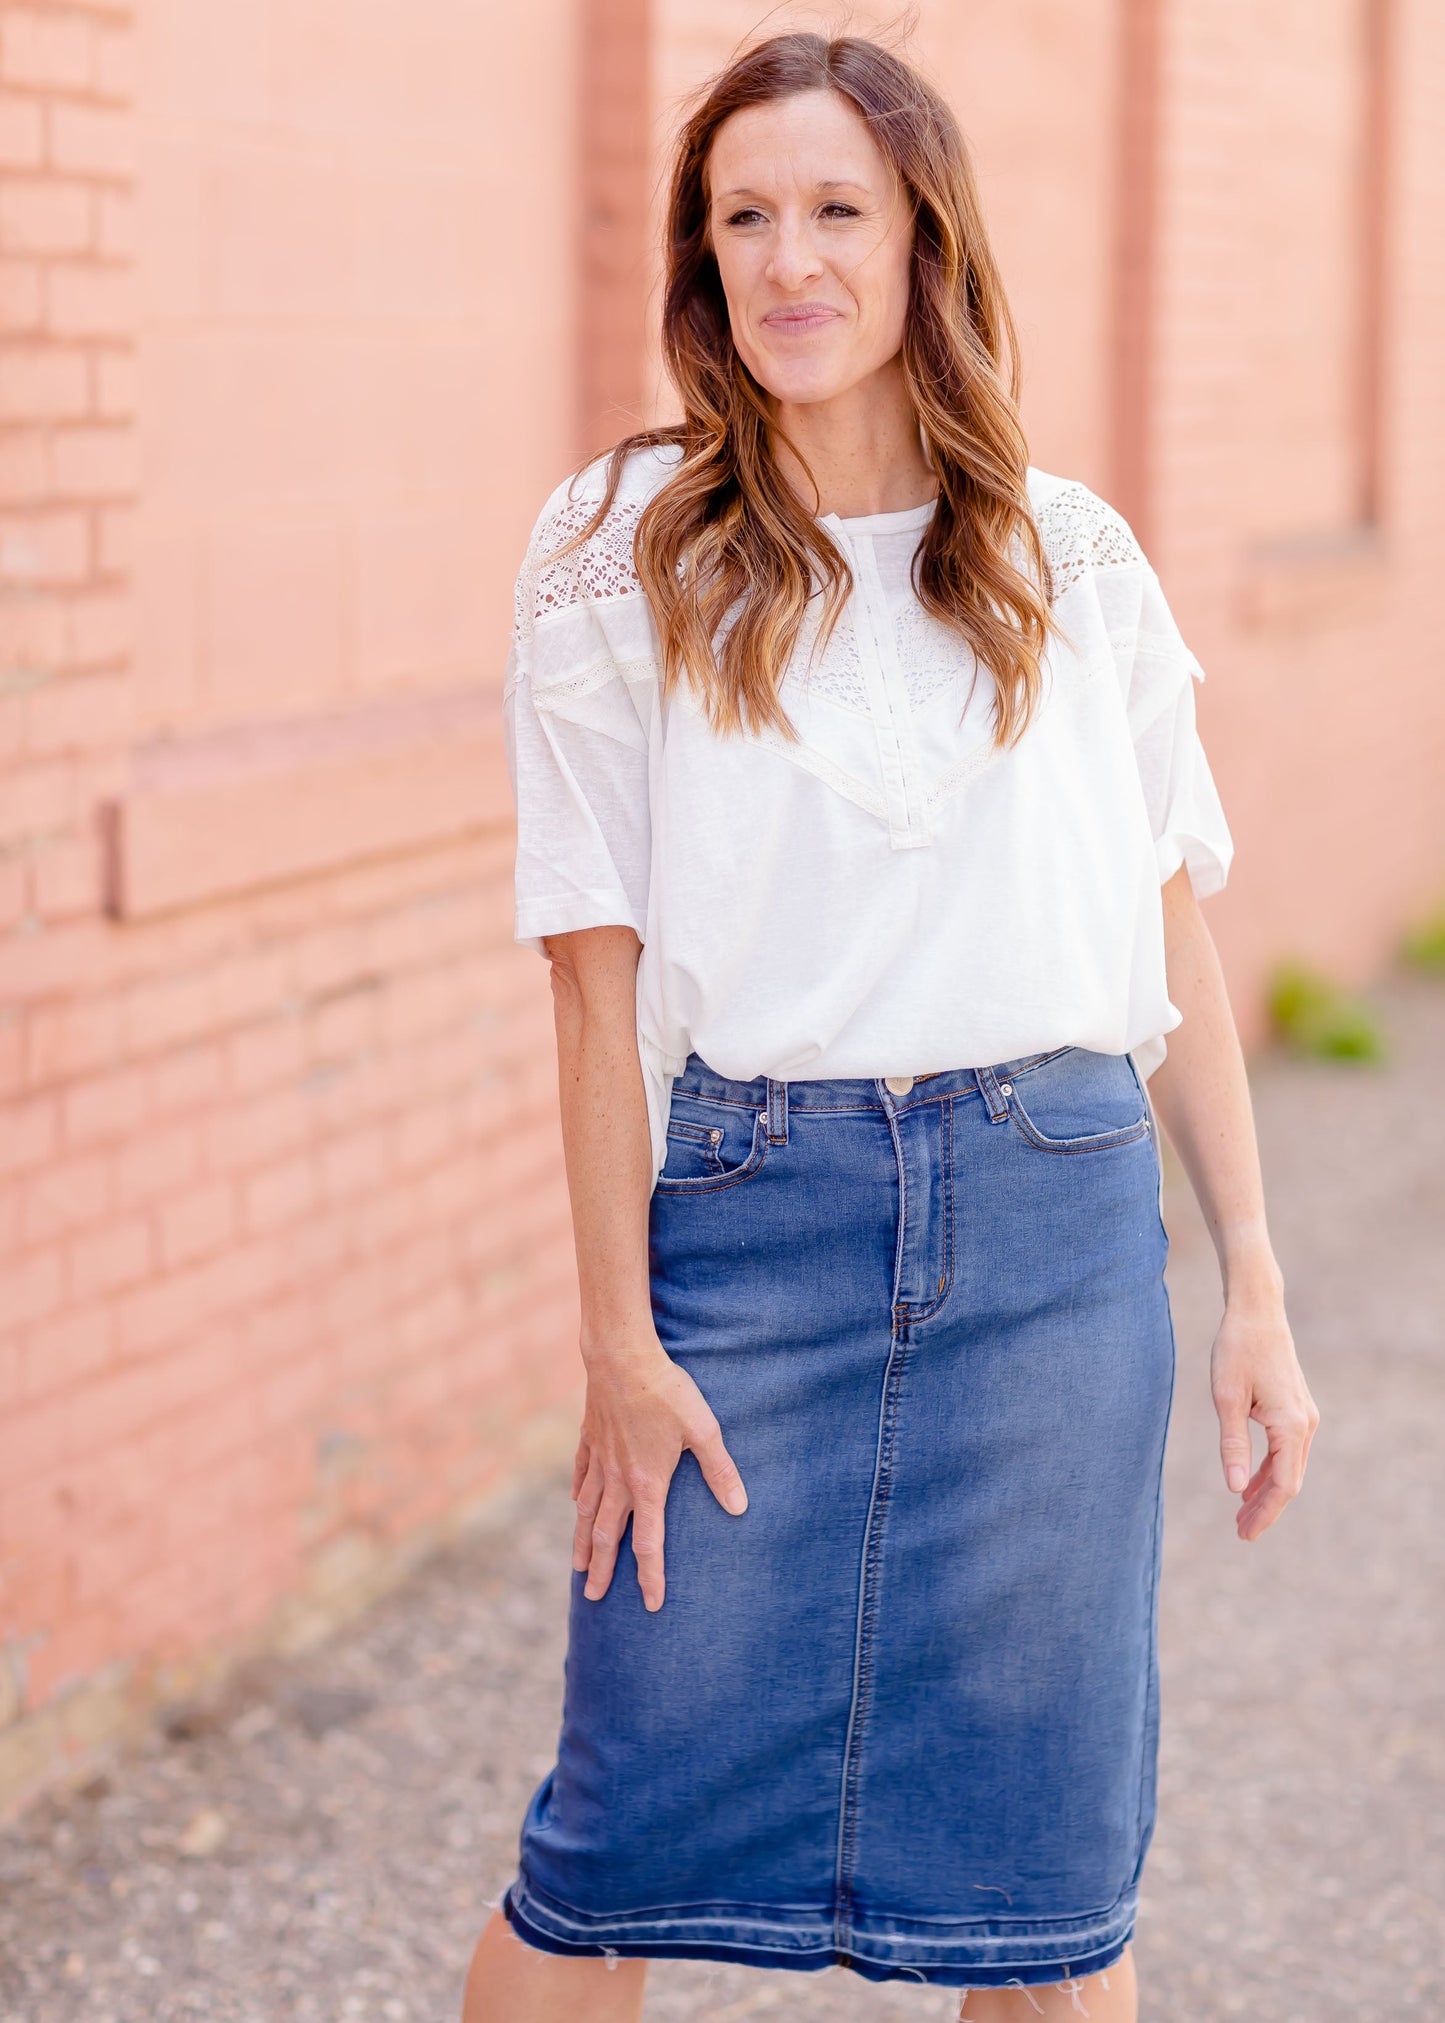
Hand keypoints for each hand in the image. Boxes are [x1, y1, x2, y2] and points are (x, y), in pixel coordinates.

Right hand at [570, 1337, 747, 1610]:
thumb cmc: (667, 1391)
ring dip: (583, 1542)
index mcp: (647, 1483)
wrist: (622, 1356)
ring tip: (578, 1567)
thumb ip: (719, 1471)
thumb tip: (740, 1508)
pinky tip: (576, 1505)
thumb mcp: (704, 1429)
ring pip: (587, 1511)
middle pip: (607, 1535)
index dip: (650, 1576)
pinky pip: (581, 1475)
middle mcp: (618, 1479)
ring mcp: (600, 1459)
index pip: (648, 1542)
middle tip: (594, 1598)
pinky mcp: (590, 1438)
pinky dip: (578, 1495)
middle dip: (602, 1570)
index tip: (651, 1604)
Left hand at [1210, 1295, 1318, 1541]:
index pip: (1282, 1484)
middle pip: (1289, 1481)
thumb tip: (1234, 1489)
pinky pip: (1286, 1450)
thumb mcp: (1226, 1398)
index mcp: (1291, 1425)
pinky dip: (1269, 1470)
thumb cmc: (1237, 1350)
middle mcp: (1305, 1424)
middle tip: (1241, 1533)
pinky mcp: (1296, 1409)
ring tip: (1242, 1514)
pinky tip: (1249, 1483)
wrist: (1257, 1313)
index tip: (1243, 1533)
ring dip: (1266, 1491)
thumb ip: (1232, 1444)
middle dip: (1266, 1509)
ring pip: (1289, 1467)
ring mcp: (1304, 1416)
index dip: (1264, 1512)